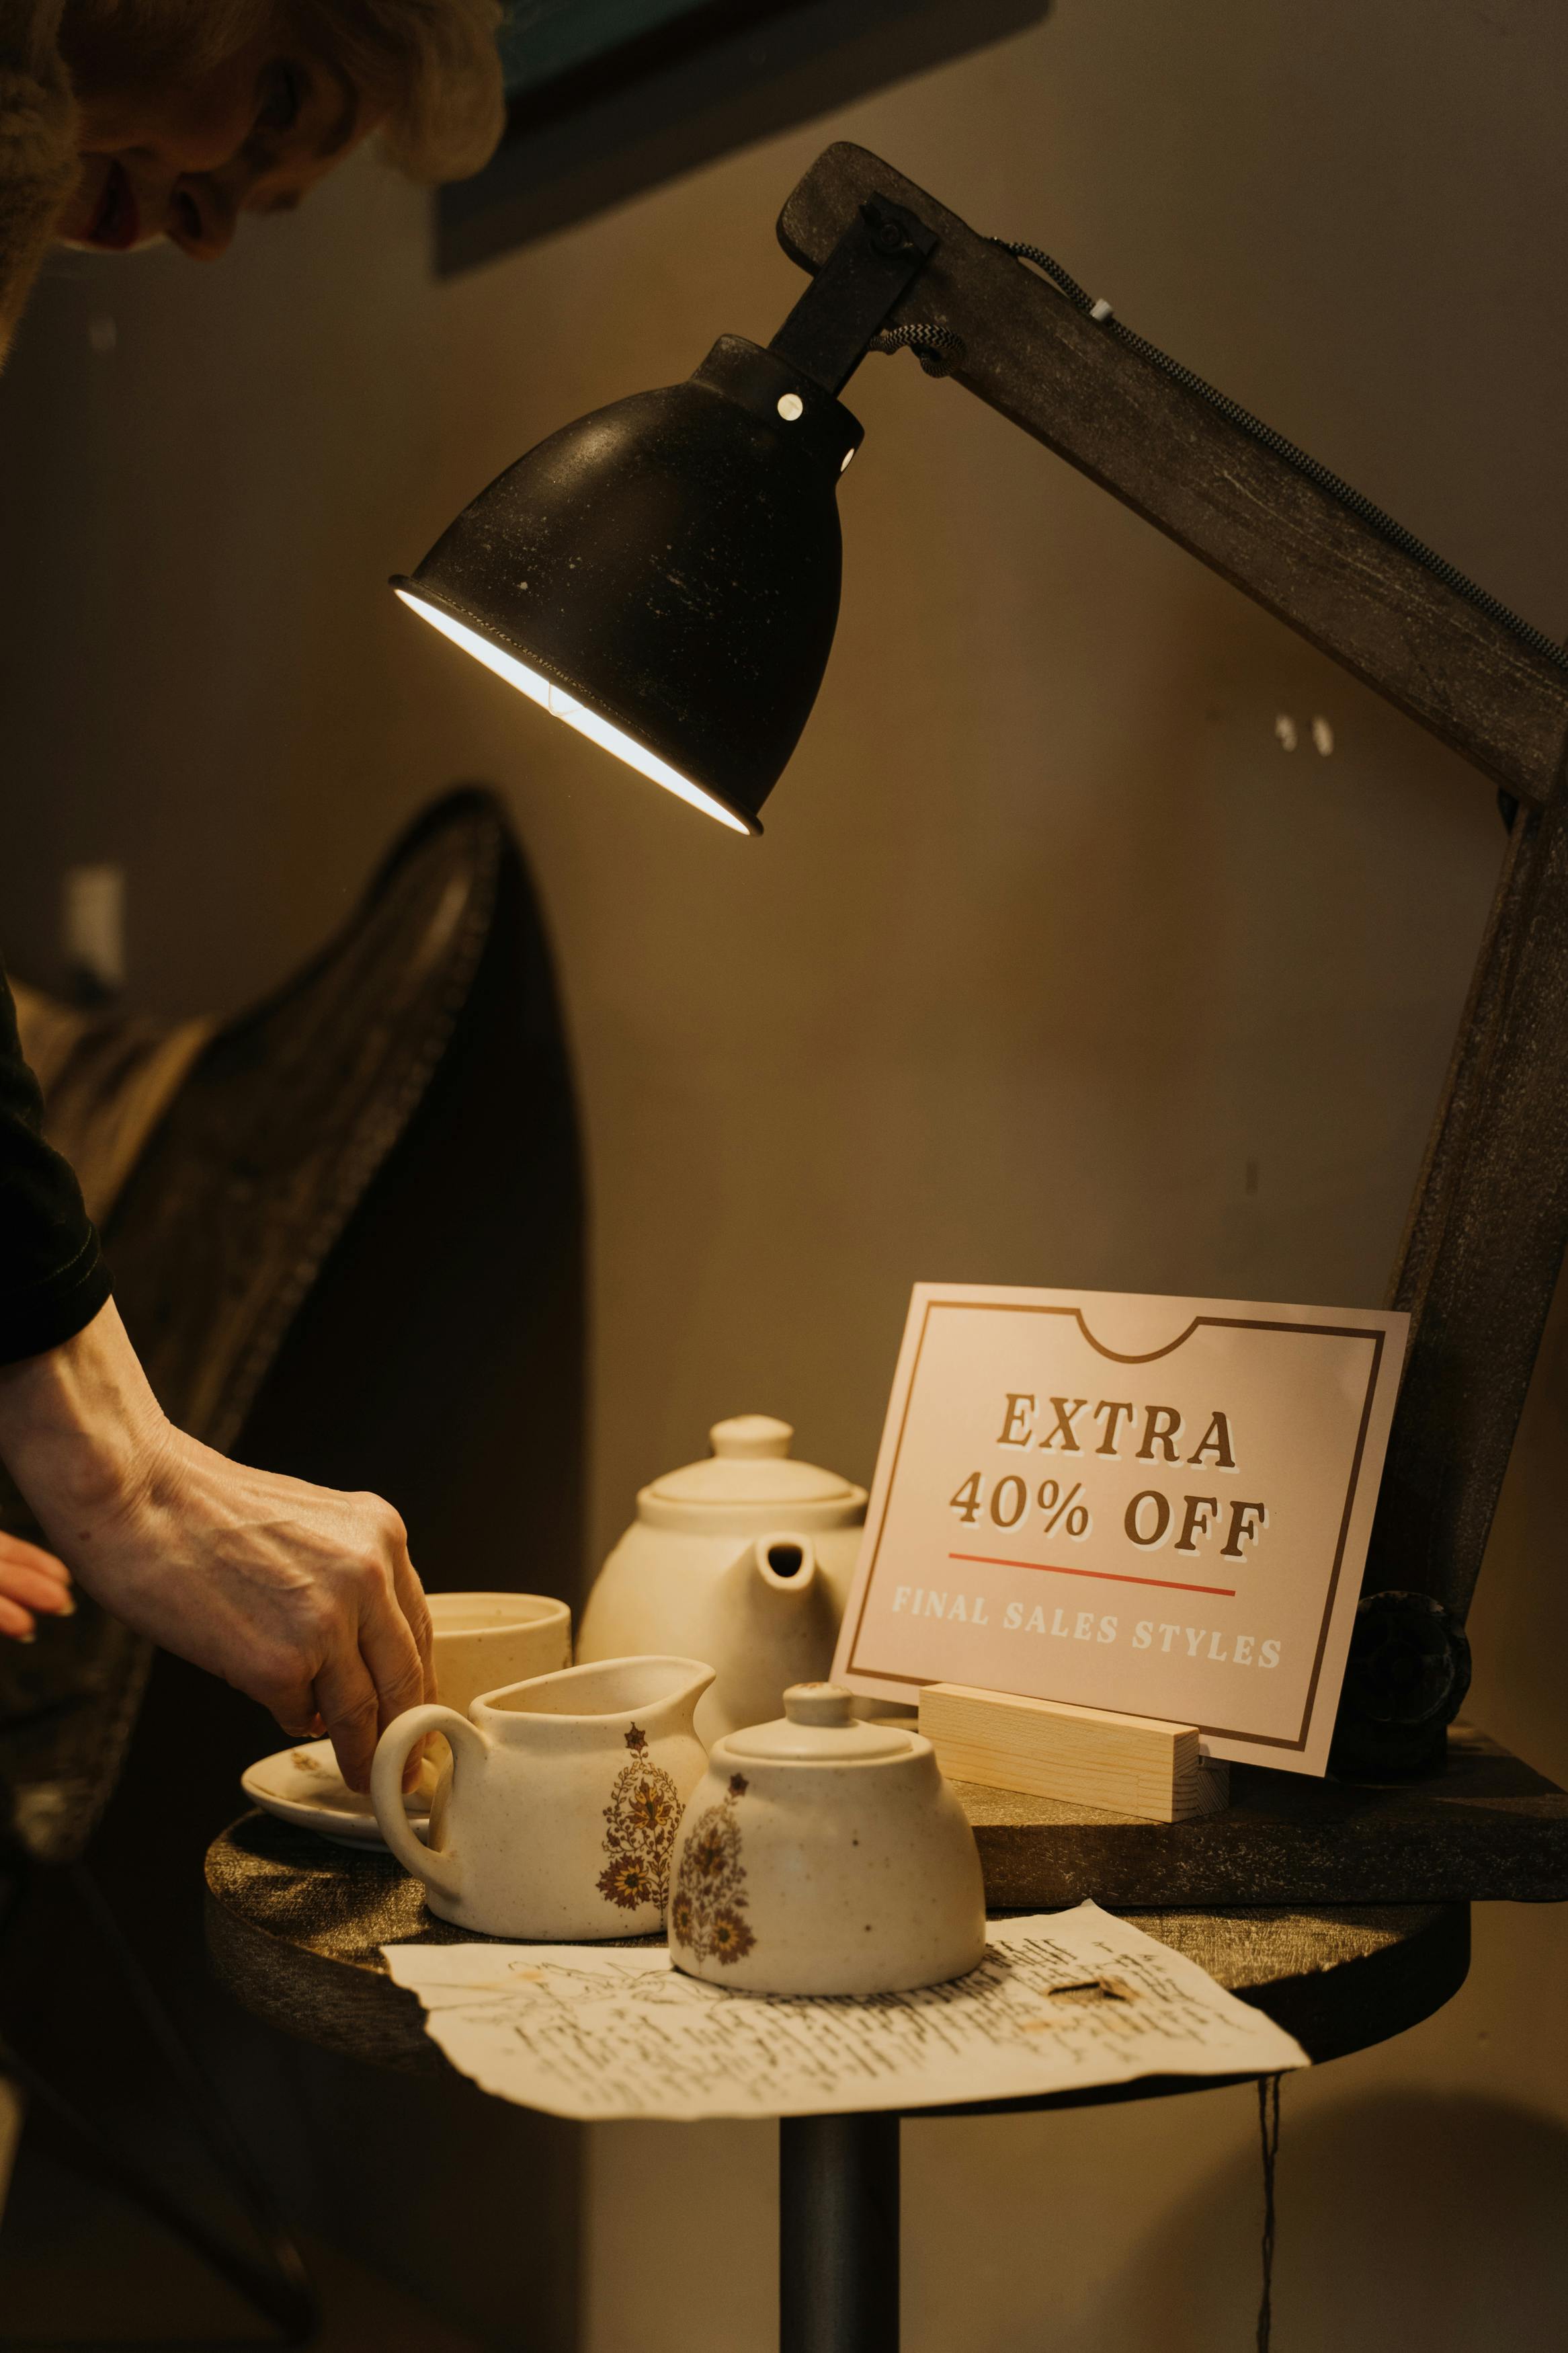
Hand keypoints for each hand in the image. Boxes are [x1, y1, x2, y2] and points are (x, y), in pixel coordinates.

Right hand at [0, 1302, 433, 1790]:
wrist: (137, 1497)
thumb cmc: (203, 1507)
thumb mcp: (310, 1524)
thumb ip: (345, 1577)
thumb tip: (355, 1652)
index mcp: (380, 1533)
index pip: (417, 1626)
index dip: (417, 1681)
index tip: (418, 1716)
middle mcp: (369, 1574)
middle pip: (405, 1676)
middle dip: (407, 1733)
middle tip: (404, 1770)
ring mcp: (327, 1621)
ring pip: (363, 1710)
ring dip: (363, 1753)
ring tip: (361, 1776)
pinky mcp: (278, 1664)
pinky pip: (300, 1714)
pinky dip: (292, 1719)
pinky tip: (279, 1709)